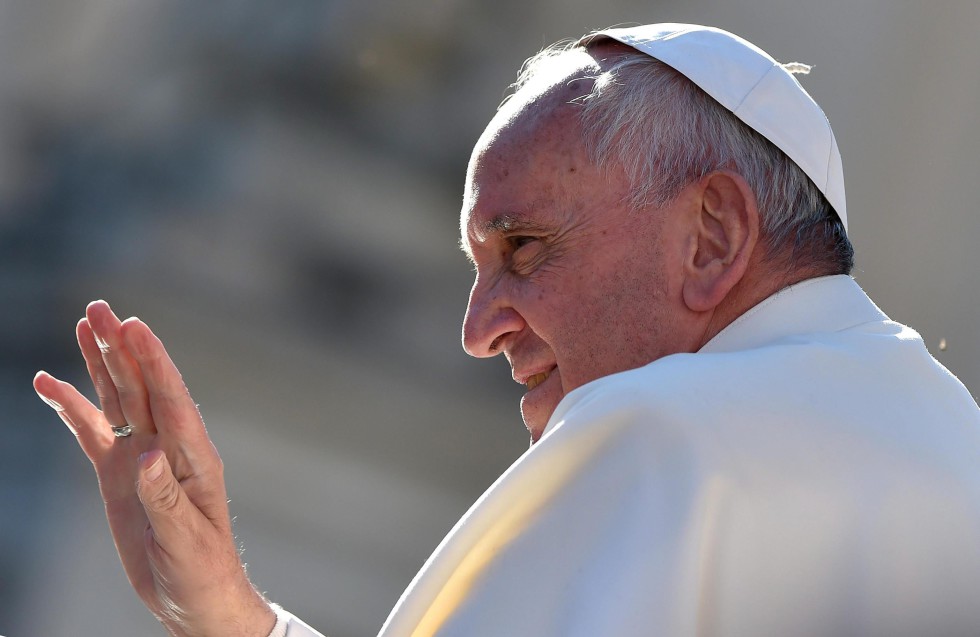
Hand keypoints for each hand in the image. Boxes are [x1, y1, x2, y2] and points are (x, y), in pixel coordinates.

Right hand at [34, 301, 276, 636]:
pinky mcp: (119, 473)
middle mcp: (168, 446)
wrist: (194, 597)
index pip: (172, 400)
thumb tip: (150, 455)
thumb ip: (166, 497)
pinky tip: (49, 383)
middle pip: (142, 387)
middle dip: (122, 348)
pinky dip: (71, 407)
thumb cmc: (202, 571)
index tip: (135, 327)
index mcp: (194, 457)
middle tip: (100, 308)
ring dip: (101, 362)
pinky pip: (91, 431)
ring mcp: (141, 456)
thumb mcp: (186, 540)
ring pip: (118, 398)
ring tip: (85, 323)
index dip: (154, 362)